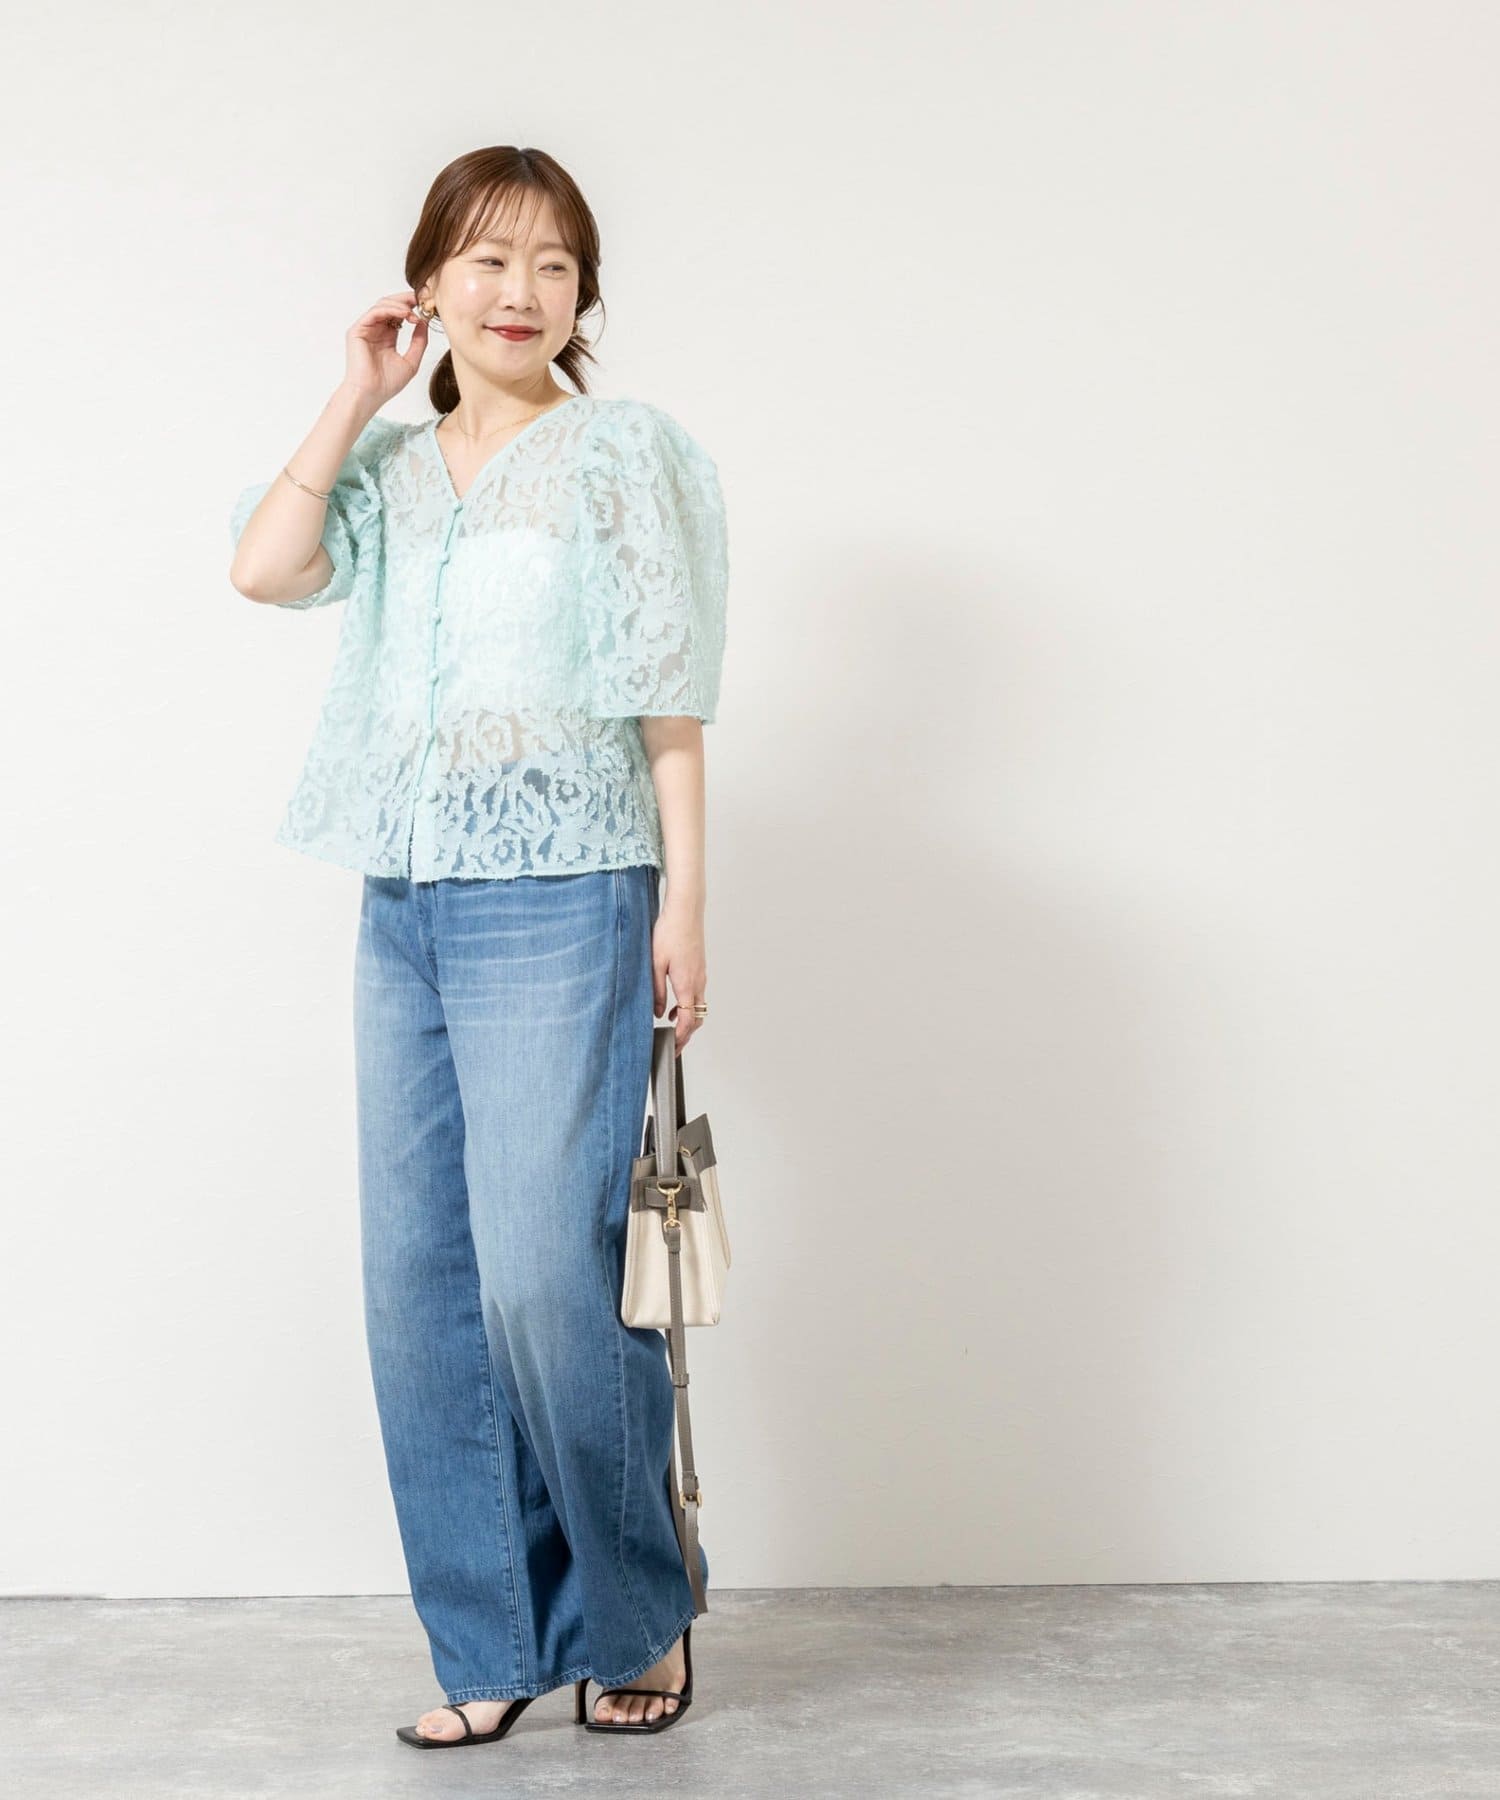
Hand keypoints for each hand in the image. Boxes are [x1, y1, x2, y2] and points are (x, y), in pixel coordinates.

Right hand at [342, 290, 429, 406]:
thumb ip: (419, 342)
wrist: (371, 395)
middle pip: (389, 305)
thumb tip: (424, 323)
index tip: (426, 306)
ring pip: (382, 305)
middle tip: (421, 298)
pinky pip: (374, 312)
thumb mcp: (411, 361)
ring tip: (413, 312)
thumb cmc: (387, 384)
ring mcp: (365, 329)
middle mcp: (375, 330)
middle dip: (405, 300)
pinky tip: (404, 314)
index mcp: (387, 337)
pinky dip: (390, 310)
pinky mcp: (357, 330)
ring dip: (399, 305)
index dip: (411, 308)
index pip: (398, 315)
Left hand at [652, 901, 706, 1054]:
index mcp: (687, 984)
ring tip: (672, 1028)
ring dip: (688, 1020)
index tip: (673, 1048)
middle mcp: (698, 982)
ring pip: (698, 1007)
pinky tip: (675, 1006)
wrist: (685, 911)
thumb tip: (657, 1013)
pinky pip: (697, 995)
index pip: (688, 1021)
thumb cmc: (669, 933)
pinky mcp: (699, 968)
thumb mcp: (655, 964)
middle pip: (697, 1018)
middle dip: (686, 1035)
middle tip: (674, 1046)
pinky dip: (688, 1007)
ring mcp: (701, 975)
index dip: (681, 1038)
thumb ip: (656, 991)